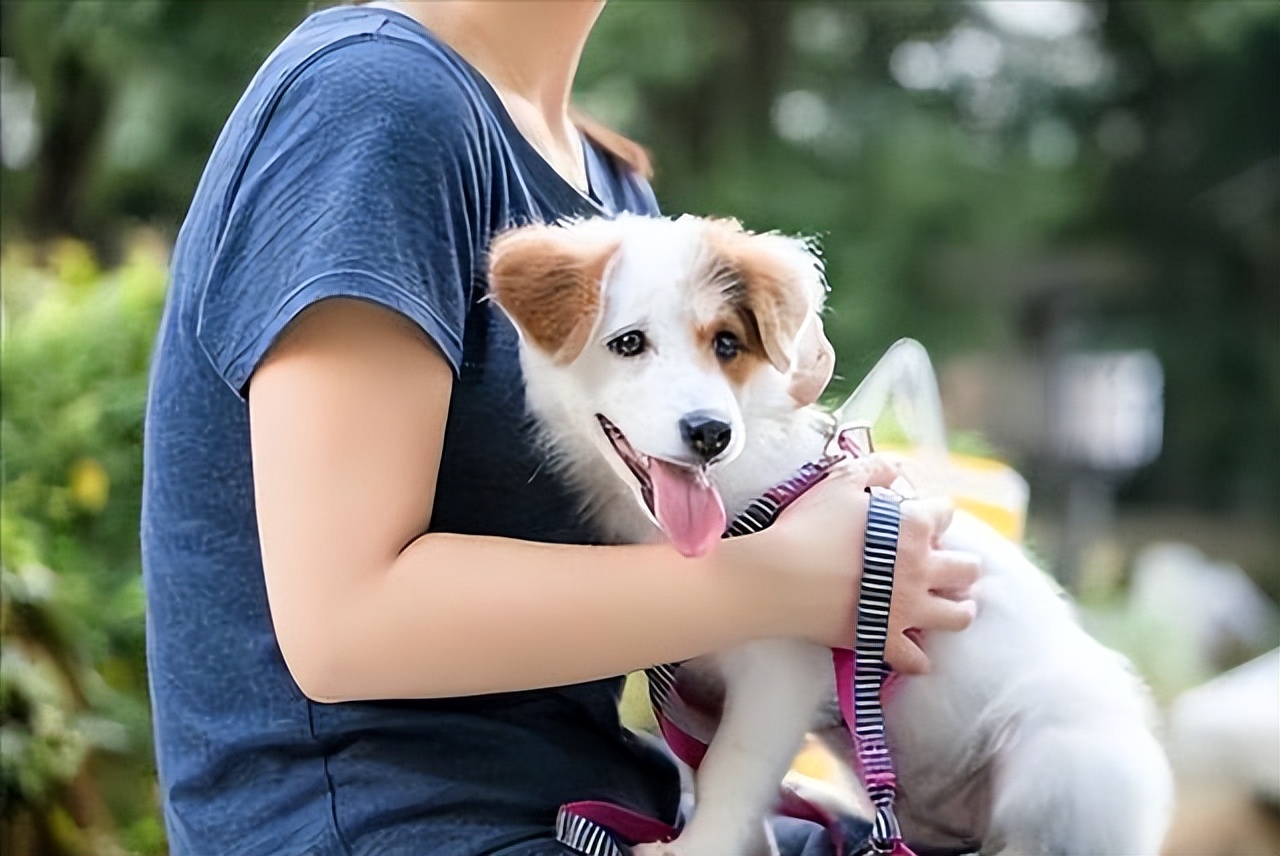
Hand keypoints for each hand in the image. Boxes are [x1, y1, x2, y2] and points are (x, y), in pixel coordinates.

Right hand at [744, 456, 977, 672]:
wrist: (779, 577)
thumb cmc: (807, 526)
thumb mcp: (839, 483)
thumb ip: (873, 470)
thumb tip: (893, 470)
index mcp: (912, 527)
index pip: (946, 514)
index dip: (937, 513)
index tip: (926, 517)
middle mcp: (920, 569)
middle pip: (966, 569)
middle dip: (963, 566)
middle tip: (950, 567)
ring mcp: (906, 609)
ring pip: (957, 616)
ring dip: (960, 610)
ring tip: (955, 608)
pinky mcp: (884, 639)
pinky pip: (915, 659)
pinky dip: (918, 658)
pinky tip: (916, 654)